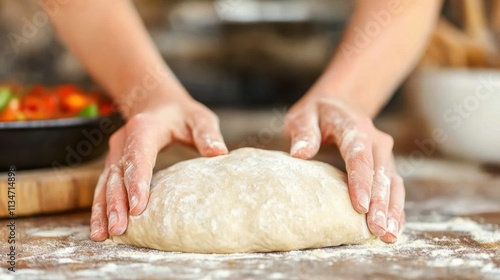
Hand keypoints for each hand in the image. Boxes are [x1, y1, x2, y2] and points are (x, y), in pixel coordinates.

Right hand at [90, 95, 227, 240]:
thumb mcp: (199, 117)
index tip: (137, 207)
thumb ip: (207, 134)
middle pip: (117, 175)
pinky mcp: (113, 164)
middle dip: (116, 203)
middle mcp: (124, 141)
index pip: (138, 156)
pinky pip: (104, 188)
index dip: (137, 181)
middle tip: (119, 229)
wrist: (155, 102)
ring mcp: (115, 153)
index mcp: (144, 128)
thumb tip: (219, 153)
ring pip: (105, 184)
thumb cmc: (181, 113)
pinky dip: (100, 208)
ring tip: (100, 236)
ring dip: (103, 210)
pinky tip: (100, 230)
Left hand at [285, 97, 404, 242]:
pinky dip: (395, 208)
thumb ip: (303, 132)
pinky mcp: (386, 165)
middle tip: (377, 230)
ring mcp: (384, 153)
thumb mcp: (304, 116)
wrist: (339, 106)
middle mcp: (376, 140)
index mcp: (355, 127)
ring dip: (392, 210)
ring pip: (393, 183)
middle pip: (380, 174)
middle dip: (380, 204)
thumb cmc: (317, 114)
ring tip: (388, 235)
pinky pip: (394, 187)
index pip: (359, 157)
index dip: (361, 182)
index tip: (360, 206)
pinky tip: (394, 228)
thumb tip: (300, 153)